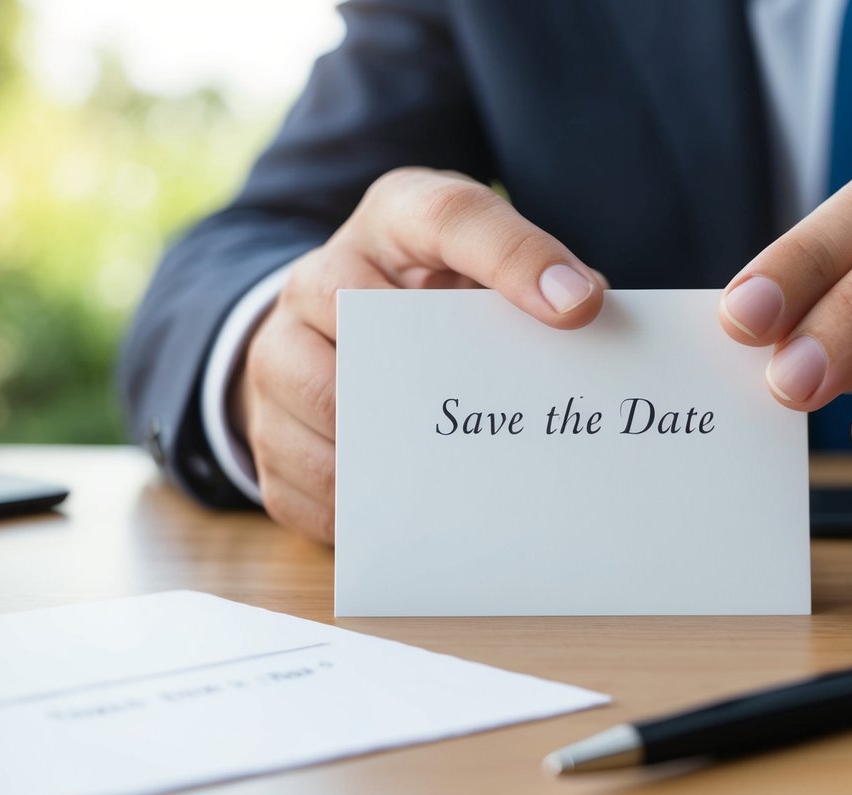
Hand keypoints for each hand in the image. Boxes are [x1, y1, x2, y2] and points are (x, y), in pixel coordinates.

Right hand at [235, 167, 602, 542]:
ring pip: (332, 408)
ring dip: (397, 454)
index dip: (516, 258)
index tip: (580, 307)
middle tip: (503, 430)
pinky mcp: (264, 425)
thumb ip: (536, 276)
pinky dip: (361, 511)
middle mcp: (322, 277)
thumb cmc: (427, 293)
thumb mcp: (479, 260)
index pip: (451, 216)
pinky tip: (412, 520)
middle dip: (439, 380)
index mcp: (394, 219)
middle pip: (370, 320)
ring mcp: (280, 351)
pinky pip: (305, 482)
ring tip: (464, 486)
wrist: (327, 328)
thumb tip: (588, 314)